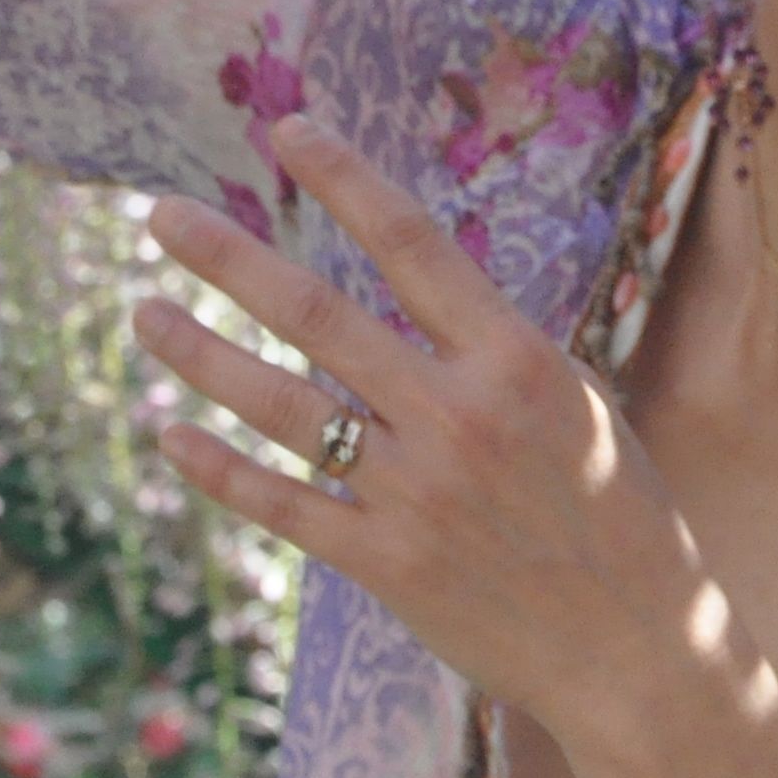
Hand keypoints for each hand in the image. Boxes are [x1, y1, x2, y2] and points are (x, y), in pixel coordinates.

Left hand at [133, 114, 766, 757]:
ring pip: (281, 406)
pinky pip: (283, 503)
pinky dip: (219, 469)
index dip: (346, 180)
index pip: (413, 244)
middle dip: (228, 258)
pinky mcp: (385, 563)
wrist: (635, 646)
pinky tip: (171, 435)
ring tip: (143, 313)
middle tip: (159, 214)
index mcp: (513, 358)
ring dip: (201, 354)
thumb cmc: (615, 510)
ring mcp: (415, 492)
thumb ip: (493, 347)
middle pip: (318, 315)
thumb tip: (421, 283)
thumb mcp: (575, 400)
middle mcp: (457, 414)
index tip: (288, 131)